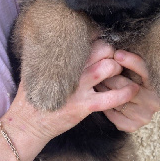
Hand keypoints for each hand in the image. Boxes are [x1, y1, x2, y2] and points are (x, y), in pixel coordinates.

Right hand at [8, 41, 139, 142]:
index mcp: (63, 59)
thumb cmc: (32, 95)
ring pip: (109, 67)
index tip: (102, 45)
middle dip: (112, 52)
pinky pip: (112, 97)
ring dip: (118, 69)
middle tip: (111, 59)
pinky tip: (132, 89)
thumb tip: (48, 37)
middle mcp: (73, 70)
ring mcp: (79, 88)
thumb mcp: (35, 68)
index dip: (100, 41)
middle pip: (104, 49)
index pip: (90, 40)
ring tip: (117, 73)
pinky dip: (125, 93)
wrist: (27, 123)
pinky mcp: (85, 106)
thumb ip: (46, 53)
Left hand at [95, 49, 159, 132]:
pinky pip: (113, 114)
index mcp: (157, 84)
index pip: (145, 71)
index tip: (117, 54)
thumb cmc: (132, 78)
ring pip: (116, 99)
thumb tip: (115, 42)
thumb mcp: (135, 67)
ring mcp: (144, 116)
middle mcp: (154, 102)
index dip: (131, 61)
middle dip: (110, 75)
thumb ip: (129, 57)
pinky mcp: (133, 126)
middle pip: (125, 85)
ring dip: (104, 90)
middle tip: (99, 69)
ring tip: (97, 82)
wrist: (136, 105)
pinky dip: (106, 106)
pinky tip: (103, 98)